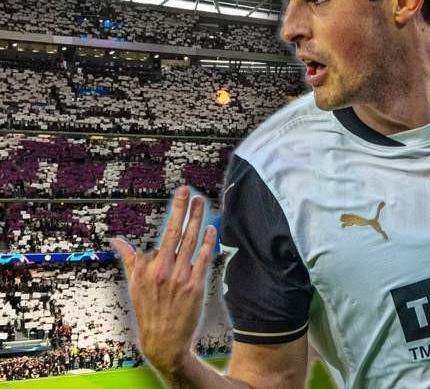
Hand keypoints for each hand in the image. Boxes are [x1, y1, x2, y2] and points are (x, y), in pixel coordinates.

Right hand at [111, 186, 216, 375]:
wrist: (163, 340)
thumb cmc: (149, 310)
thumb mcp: (134, 285)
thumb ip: (130, 260)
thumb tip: (117, 241)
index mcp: (147, 268)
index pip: (165, 234)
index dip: (176, 212)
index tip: (182, 194)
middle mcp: (162, 270)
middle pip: (175, 232)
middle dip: (184, 209)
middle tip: (190, 190)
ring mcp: (180, 278)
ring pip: (190, 242)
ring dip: (198, 220)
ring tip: (202, 203)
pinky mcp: (195, 286)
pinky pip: (203, 259)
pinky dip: (207, 242)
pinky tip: (211, 229)